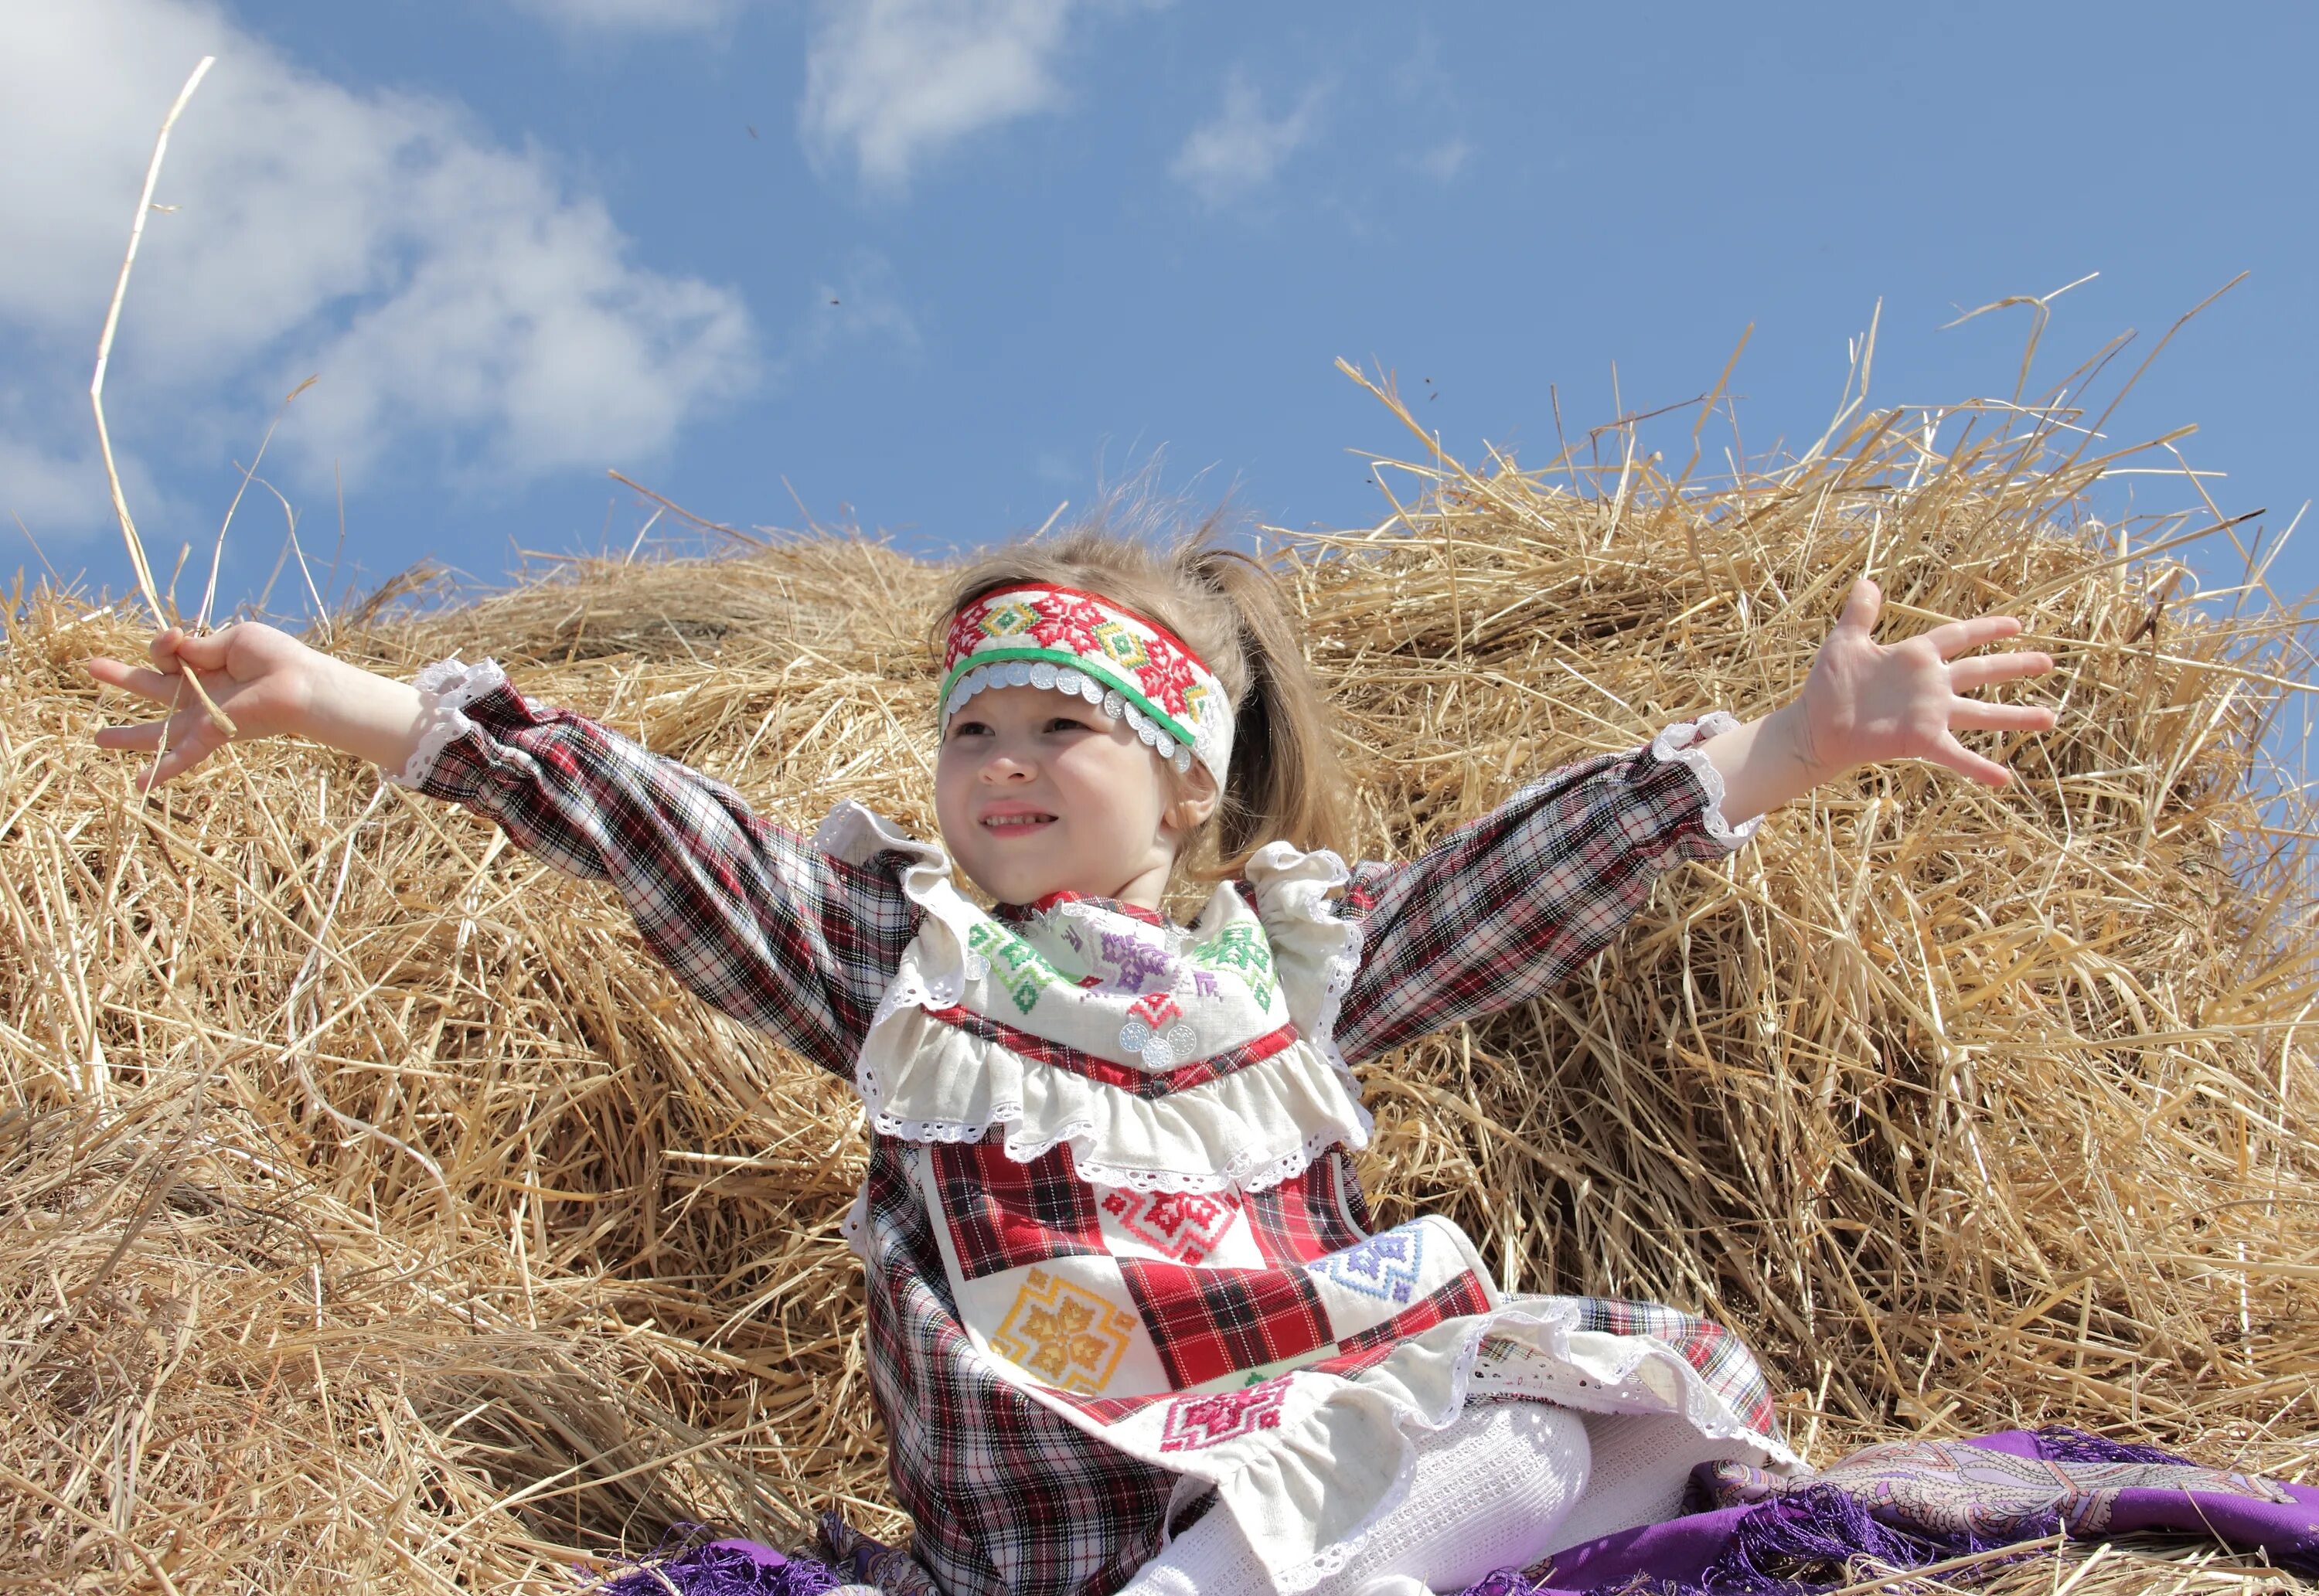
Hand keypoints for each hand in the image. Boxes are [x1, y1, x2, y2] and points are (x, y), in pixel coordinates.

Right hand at [88, 623, 317, 787]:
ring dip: (128, 736)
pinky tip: (138, 786)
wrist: (300, 684)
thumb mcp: (233, 640)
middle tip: (93, 668)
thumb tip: (176, 647)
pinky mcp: (211, 735)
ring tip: (98, 739)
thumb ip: (200, 646)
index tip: (174, 637)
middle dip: (125, 678)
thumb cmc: (276, 659)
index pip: (169, 654)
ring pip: (158, 730)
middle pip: (155, 687)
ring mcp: (203, 717)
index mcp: (207, 667)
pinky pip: (182, 757)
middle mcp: (202, 693)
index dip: (162, 644)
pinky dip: (161, 771)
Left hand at [1787, 579, 2056, 787]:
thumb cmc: (1828, 685)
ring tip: (2050, 719)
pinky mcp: (1922, 739)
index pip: (1958, 636)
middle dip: (2014, 665)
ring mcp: (1930, 713)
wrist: (1815, 726)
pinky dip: (1978, 766)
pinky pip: (1956, 754)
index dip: (1986, 629)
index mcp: (1916, 657)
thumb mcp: (1845, 643)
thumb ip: (1860, 614)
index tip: (2016, 625)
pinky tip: (2004, 778)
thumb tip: (1866, 581)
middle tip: (2049, 661)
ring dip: (2015, 717)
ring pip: (1981, 713)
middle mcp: (1931, 685)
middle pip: (1981, 670)